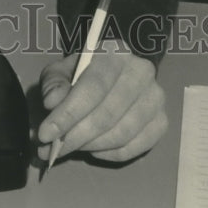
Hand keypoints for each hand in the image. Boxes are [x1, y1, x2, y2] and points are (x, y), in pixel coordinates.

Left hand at [36, 40, 167, 163]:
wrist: (115, 73)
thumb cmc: (84, 72)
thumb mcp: (62, 70)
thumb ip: (54, 84)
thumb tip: (52, 102)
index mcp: (114, 52)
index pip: (92, 88)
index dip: (68, 114)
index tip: (45, 134)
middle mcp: (141, 72)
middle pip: (107, 114)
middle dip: (75, 136)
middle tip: (53, 149)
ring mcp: (155, 98)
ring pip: (121, 134)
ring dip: (90, 147)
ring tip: (70, 148)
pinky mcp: (161, 122)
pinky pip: (135, 148)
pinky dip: (110, 154)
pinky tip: (93, 150)